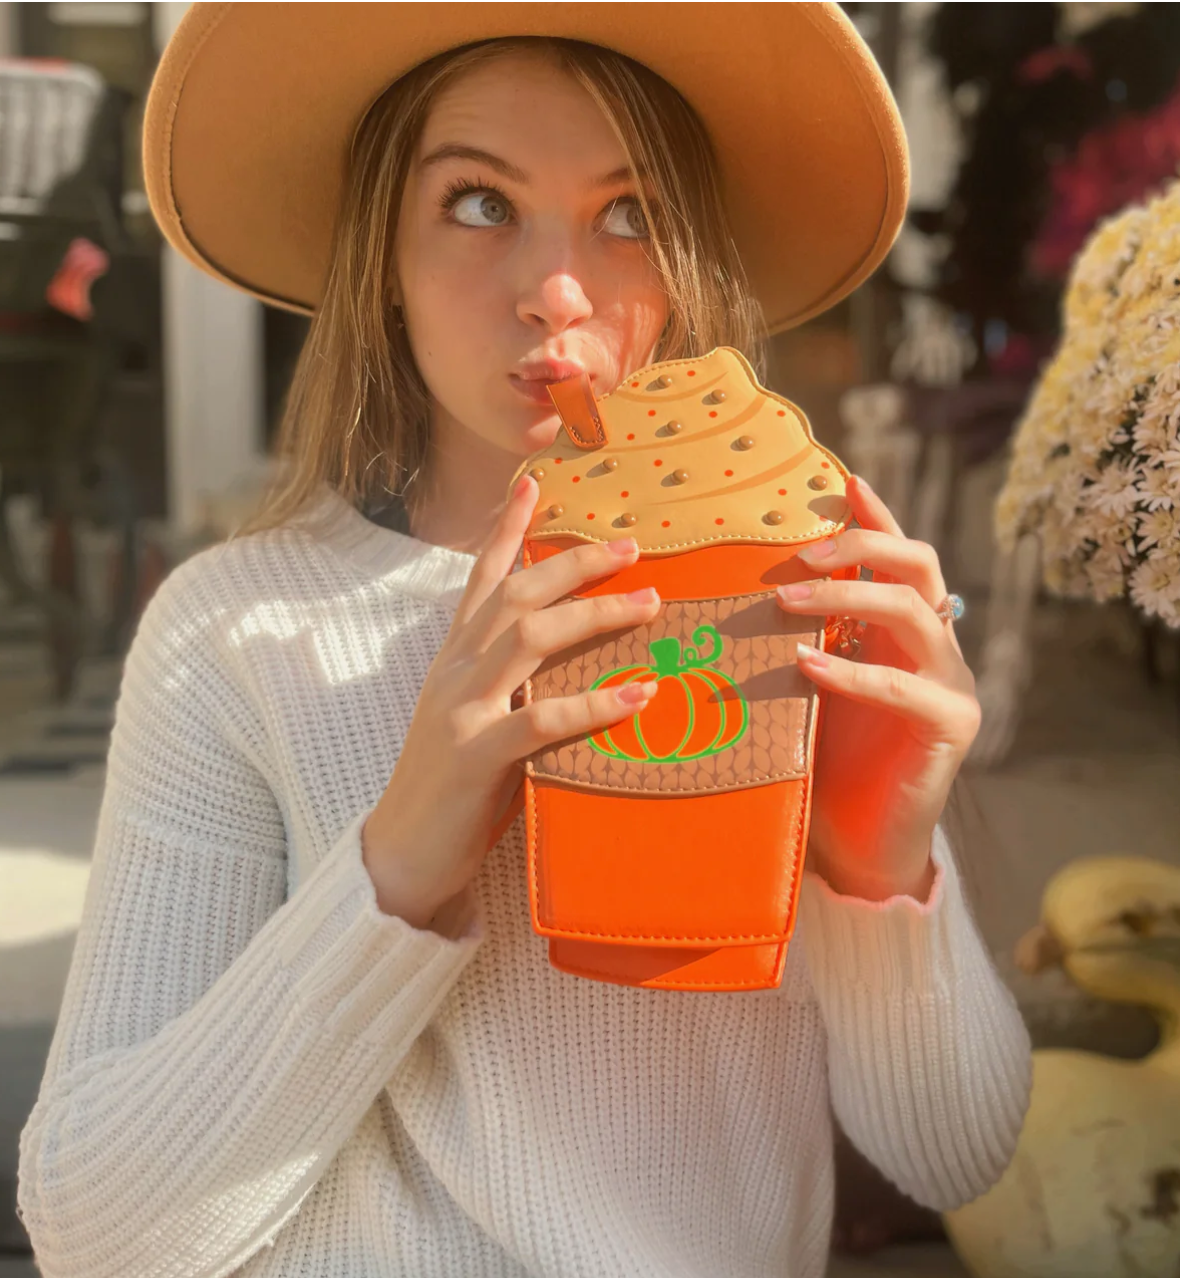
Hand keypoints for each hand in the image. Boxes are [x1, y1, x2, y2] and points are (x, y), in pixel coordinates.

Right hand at [362, 474, 660, 928]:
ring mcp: (461, 710)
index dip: (505, 530)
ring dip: (594, 615)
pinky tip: (639, 695)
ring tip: (650, 604)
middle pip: (516, 595)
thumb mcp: (475, 718)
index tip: (532, 486)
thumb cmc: (450, 787)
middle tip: (631, 548)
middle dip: (575, 564)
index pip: (480, 580)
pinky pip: (542, 721)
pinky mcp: (476, 756)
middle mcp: (454, 671)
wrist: (400, 854)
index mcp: (454, 660)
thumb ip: (509, 685)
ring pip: (529, 639)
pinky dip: (595, 705)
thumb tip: (567, 661)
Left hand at [776, 475, 979, 901]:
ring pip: (914, 613)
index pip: (899, 556)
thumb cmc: (824, 760)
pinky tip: (806, 666)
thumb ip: (801, 637)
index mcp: (903, 629)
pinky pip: (906, 688)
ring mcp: (951, 684)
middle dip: (863, 544)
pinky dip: (853, 672)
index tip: (843, 479)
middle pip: (920, 565)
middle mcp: (936, 646)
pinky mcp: (951, 728)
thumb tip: (743, 588)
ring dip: (847, 597)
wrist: (857, 843)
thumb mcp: (808, 684)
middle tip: (802, 551)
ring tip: (787, 601)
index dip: (877, 515)